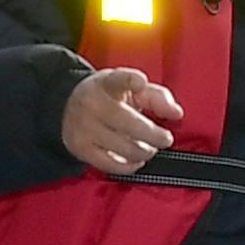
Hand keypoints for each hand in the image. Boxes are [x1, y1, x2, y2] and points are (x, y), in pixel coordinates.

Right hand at [61, 67, 182, 174]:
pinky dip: (130, 166)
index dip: (130, 80)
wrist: (68, 106)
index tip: (140, 82)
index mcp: (107, 83)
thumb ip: (158, 96)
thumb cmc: (109, 96)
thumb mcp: (132, 88)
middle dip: (155, 136)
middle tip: (165, 138)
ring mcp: (85, 127)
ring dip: (145, 152)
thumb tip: (176, 113)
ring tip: (149, 148)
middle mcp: (93, 103)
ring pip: (125, 148)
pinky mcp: (80, 147)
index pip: (118, 79)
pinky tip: (136, 159)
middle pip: (131, 125)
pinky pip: (111, 165)